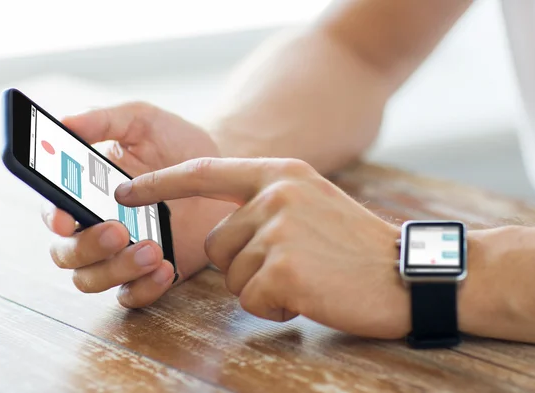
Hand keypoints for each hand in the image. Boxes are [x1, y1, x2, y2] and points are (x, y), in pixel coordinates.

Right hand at [42, 103, 235, 307]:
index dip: (54, 218)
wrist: (219, 171)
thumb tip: (67, 121)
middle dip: (87, 247)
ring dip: (116, 269)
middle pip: (67, 254)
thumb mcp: (142, 121)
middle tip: (118, 230)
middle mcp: (95, 227)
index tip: (67, 218)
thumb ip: (105, 120)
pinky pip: (132, 295)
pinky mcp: (149, 273)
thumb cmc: (174, 143)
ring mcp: (121, 254)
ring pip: (93, 280)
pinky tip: (166, 268)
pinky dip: (144, 288)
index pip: (54, 211)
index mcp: (84, 193)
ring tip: (153, 248)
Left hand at [115, 157, 409, 337]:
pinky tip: (311, 295)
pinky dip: (275, 307)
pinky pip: (250, 299)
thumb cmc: (356, 246)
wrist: (407, 274)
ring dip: (261, 286)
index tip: (127, 190)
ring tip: (307, 278)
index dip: (161, 182)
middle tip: (292, 267)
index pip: (205, 172)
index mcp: (281, 173)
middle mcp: (275, 195)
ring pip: (231, 274)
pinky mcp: (283, 269)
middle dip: (242, 265)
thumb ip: (267, 203)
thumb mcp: (312, 202)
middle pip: (215, 242)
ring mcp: (278, 231)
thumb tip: (223, 230)